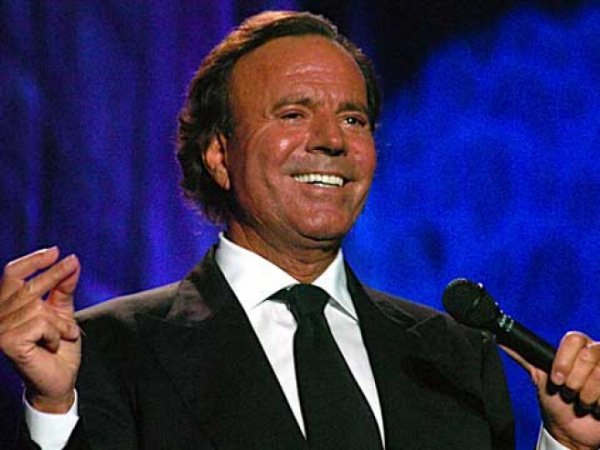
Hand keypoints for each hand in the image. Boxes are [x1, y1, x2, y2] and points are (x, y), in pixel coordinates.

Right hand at [0, 247, 81, 412]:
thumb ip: (63, 288)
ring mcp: (0, 329)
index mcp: (9, 305)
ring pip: (39, 308)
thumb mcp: (63, 312)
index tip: (56, 251)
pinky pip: (41, 323)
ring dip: (60, 321)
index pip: (13, 274)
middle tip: (72, 263)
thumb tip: (72, 261)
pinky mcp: (7, 342)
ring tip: (65, 334)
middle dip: (54, 275)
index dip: (32, 261)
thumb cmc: (58, 347)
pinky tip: (53, 344)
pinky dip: (55, 333)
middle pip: (28, 286)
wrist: (60, 379)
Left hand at [503, 332, 599, 449]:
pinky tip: (596, 406)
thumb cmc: (555, 402)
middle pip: (589, 355)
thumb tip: (499, 339)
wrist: (571, 430)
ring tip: (581, 401)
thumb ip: (523, 355)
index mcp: (577, 347)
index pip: (574, 339)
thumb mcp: (538, 375)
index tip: (555, 379)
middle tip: (567, 392)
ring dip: (587, 394)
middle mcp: (596, 353)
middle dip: (574, 380)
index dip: (564, 360)